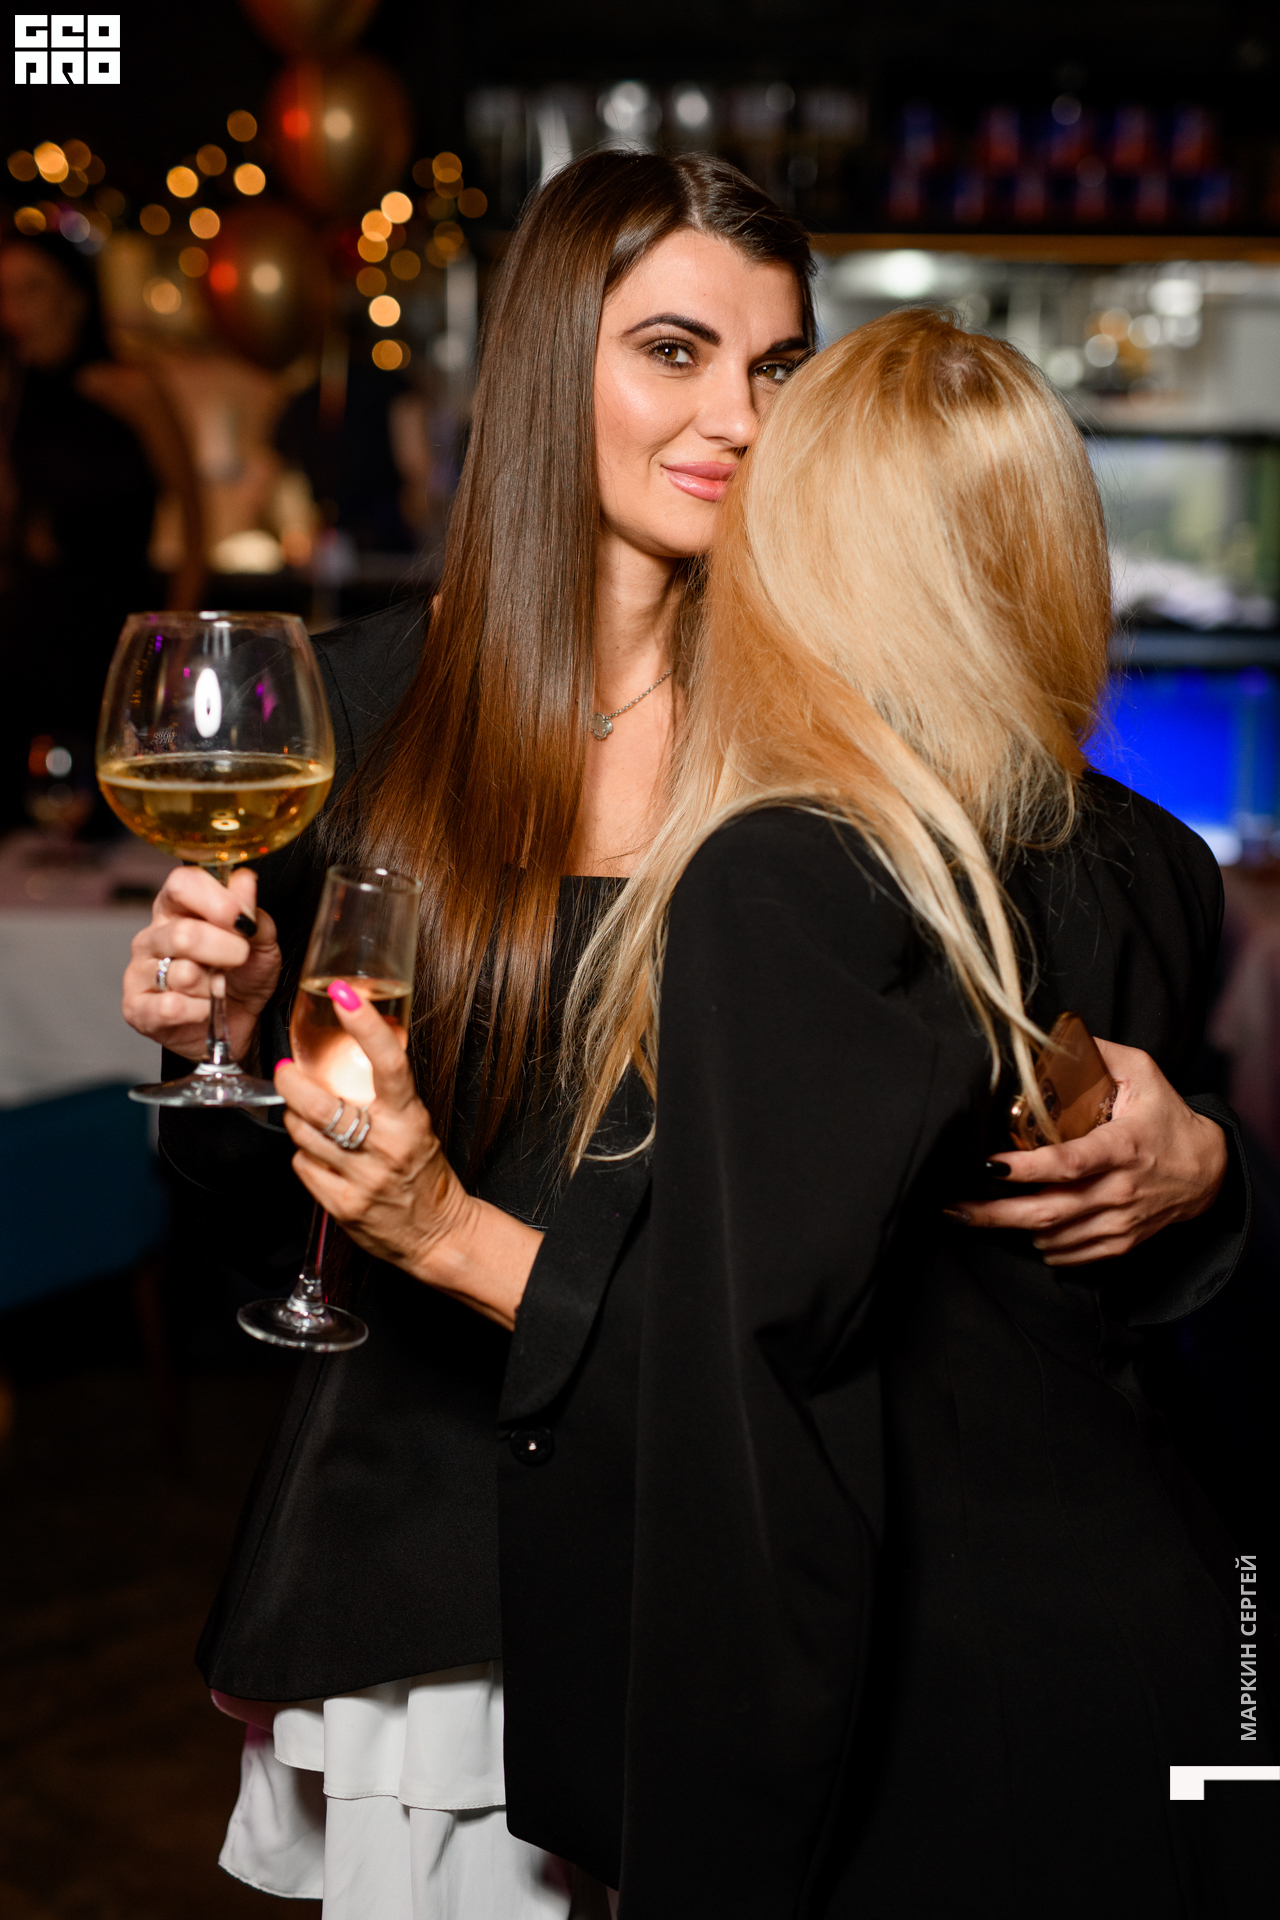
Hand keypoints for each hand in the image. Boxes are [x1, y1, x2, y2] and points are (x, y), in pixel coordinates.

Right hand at [123, 867, 280, 1062]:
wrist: (236, 1025)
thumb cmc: (242, 977)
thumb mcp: (260, 943)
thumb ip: (252, 914)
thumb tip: (244, 880)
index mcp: (177, 909)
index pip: (182, 884)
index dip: (214, 899)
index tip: (241, 919)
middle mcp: (152, 936)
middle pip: (184, 934)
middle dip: (225, 950)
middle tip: (240, 959)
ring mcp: (139, 972)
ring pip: (182, 974)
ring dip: (214, 986)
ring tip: (219, 988)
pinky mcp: (137, 1009)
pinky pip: (171, 1008)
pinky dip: (200, 1011)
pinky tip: (205, 1010)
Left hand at [275, 981, 541, 1328]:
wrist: (437, 1233)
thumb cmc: (423, 1170)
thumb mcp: (415, 1122)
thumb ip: (387, 1093)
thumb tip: (358, 1041)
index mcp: (409, 1118)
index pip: (389, 1062)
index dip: (365, 1025)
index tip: (344, 994)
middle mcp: (387, 1146)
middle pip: (321, 1104)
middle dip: (292, 1083)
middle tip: (286, 1071)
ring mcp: (363, 1178)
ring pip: (304, 1134)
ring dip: (297, 1121)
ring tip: (306, 1117)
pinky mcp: (343, 1206)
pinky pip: (303, 1167)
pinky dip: (305, 1157)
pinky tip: (320, 1156)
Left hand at [953, 1038, 1227, 1264]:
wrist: (1208, 1172)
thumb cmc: (1167, 1119)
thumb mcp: (1144, 1074)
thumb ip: (1102, 1053)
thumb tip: (1057, 1036)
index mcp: (1122, 1148)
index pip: (1068, 1164)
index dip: (1026, 1169)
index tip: (988, 1165)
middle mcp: (1119, 1191)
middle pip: (1050, 1211)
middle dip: (996, 1214)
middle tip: (955, 1207)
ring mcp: (1119, 1223)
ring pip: (1054, 1238)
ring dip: (1011, 1228)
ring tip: (975, 1213)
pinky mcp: (1119, 1243)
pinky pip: (1070, 1255)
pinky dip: (1040, 1245)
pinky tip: (1019, 1227)